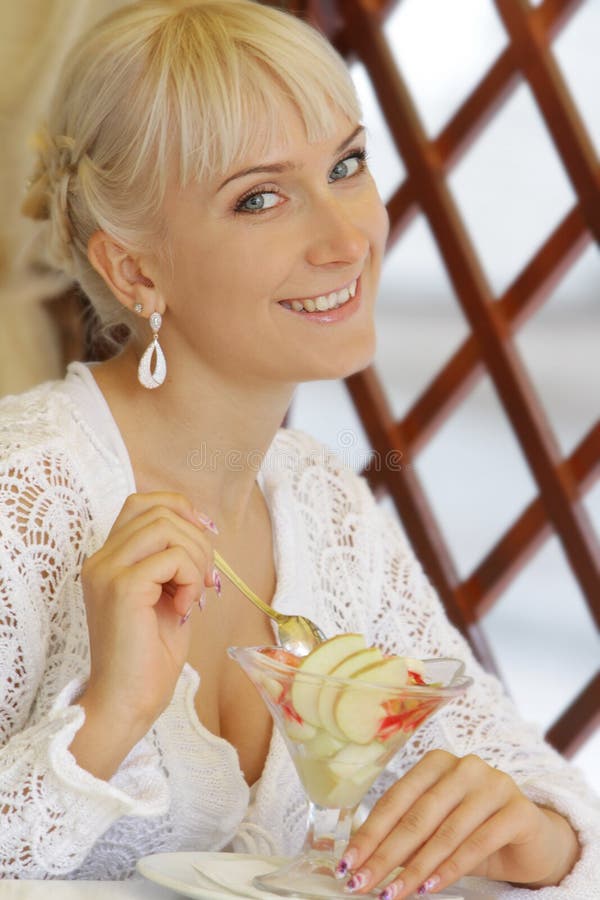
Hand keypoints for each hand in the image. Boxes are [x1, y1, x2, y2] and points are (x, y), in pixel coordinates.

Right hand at [72, 492, 218, 775]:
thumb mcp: (166, 594)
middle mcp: (101, 559)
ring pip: (167, 527)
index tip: (205, 536)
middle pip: (160, 512)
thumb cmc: (149, 655)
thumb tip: (203, 529)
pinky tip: (185, 608)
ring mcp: (107, 571)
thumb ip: (174, 560)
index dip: (180, 508)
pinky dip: (190, 578)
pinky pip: (172, 557)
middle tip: (204, 580)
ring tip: (193, 594)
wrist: (128, 701)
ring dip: (196, 558)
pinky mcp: (122, 587)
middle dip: (197, 540)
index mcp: (108, 558)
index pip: (142, 502)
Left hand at [337, 750, 578, 897]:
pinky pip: (477, 844)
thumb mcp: (437, 829)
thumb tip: (362, 860)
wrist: (532, 839)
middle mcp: (465, 767)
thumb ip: (407, 835)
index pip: (396, 799)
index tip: (347, 862)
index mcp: (437, 763)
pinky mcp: (518, 810)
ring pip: (444, 832)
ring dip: (414, 868)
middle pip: (417, 816)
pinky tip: (429, 888)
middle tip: (360, 883)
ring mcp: (494, 784)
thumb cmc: (474, 831)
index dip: (369, 833)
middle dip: (385, 854)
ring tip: (391, 894)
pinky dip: (449, 869)